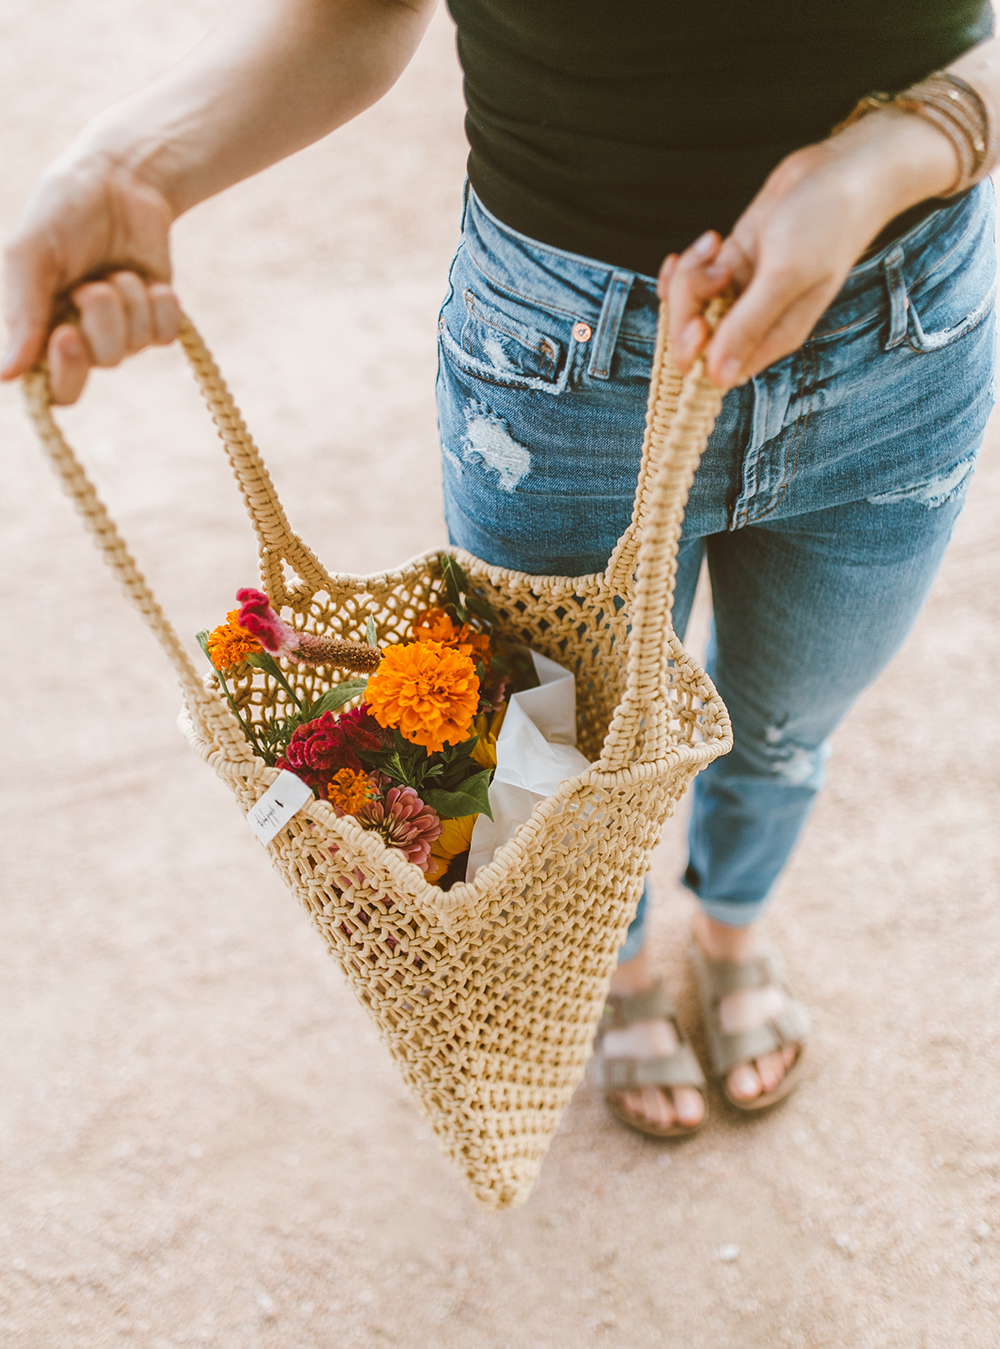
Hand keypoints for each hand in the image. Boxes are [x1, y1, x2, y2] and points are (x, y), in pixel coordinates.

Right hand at [2, 158, 180, 403]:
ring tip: (114, 268)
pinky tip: (145, 277)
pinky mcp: (157, 318)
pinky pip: (165, 333)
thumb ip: (20, 313)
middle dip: (103, 324)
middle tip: (94, 290)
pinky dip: (158, 302)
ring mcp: (123, 330)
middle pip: (103, 364)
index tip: (68, 336)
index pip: (57, 388)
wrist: (118, 180)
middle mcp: (83, 336)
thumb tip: (5, 376)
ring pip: (136, 344)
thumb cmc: (62, 213)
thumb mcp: (29, 255)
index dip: (67, 372)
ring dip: (128, 297)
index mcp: (43, 328)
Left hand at [659, 110, 958, 388]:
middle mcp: (755, 321)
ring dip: (690, 275)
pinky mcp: (733, 264)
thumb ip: (750, 325)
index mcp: (772, 337)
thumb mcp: (787, 274)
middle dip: (687, 305)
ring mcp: (742, 292)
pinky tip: (709, 241)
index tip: (699, 320)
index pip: (714, 370)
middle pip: (693, 337)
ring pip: (688, 303)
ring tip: (719, 245)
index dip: (693, 352)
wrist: (845, 170)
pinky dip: (690, 262)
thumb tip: (717, 378)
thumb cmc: (828, 221)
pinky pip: (692, 279)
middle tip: (716, 271)